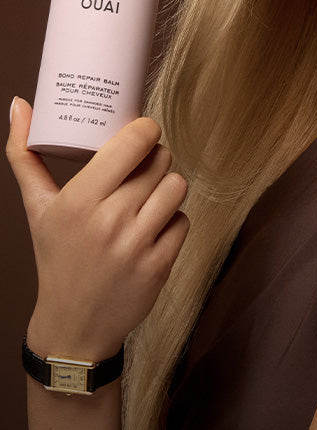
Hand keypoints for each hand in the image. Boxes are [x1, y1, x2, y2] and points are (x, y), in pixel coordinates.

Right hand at [6, 98, 188, 360]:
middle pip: (160, 161)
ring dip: (168, 186)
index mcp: (79, 200)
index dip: (146, 130)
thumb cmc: (57, 256)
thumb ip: (25, 155)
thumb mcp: (37, 207)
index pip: (133, 143)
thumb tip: (20, 104)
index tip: (142, 131)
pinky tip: (154, 224)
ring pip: (178, 187)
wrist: (73, 324)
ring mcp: (137, 245)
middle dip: (155, 158)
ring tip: (150, 192)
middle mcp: (110, 220)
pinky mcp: (160, 266)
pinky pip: (184, 220)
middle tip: (143, 164)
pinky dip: (173, 220)